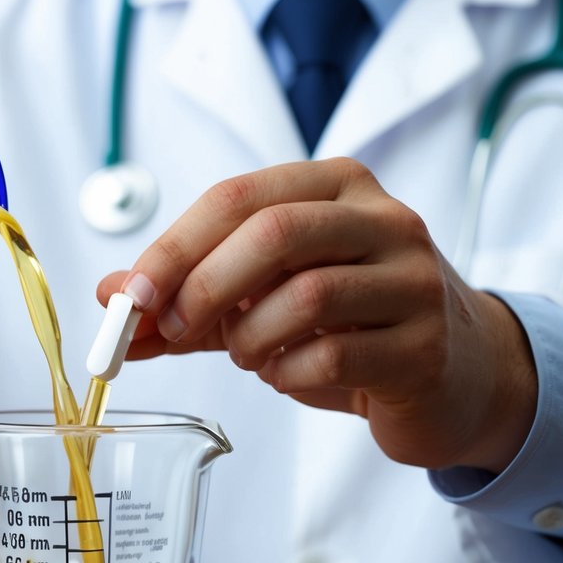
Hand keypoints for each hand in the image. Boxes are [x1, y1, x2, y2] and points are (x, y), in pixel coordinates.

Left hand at [97, 158, 536, 473]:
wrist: (452, 373)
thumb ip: (188, 296)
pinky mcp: (422, 347)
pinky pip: (331, 359)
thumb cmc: (349, 324)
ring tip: (247, 353)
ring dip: (249, 338)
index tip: (130, 294)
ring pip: (306, 297)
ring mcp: (412, 282)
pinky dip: (285, 375)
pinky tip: (285, 375)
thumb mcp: (263, 296)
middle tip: (171, 328)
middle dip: (204, 287)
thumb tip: (110, 297)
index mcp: (337, 187)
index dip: (174, 247)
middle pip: (275, 233)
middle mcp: (383, 221)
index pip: (239, 196)